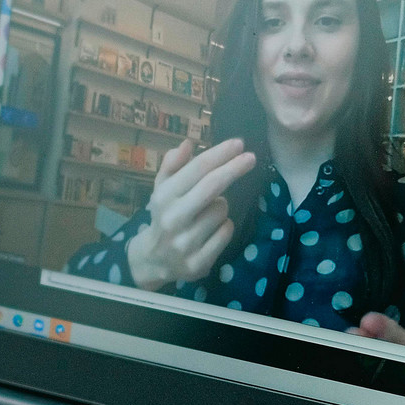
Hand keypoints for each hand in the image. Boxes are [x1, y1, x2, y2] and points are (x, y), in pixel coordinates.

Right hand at [124, 138, 256, 290]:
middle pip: (212, 186)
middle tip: (251, 157)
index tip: (239, 144)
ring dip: (221, 206)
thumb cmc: (164, 215)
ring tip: (207, 212)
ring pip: (222, 210)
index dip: (220, 154)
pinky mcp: (198, 261)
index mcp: (164, 197)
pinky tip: (211, 230)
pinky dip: (224, 227)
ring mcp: (186, 242)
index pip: (196, 169)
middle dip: (234, 169)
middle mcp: (173, 218)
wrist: (154, 259)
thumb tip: (187, 144)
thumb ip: (172, 165)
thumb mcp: (162, 188)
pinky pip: (226, 232)